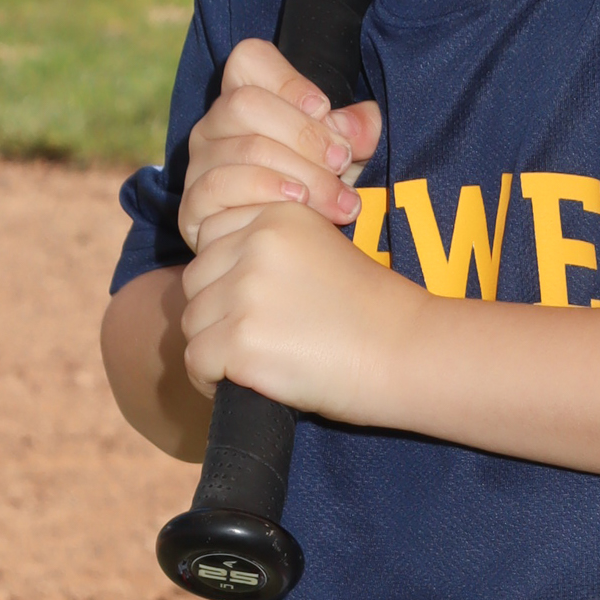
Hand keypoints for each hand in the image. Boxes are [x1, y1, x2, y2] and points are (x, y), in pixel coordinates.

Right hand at [179, 38, 382, 254]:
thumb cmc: (317, 187)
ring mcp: (199, 163)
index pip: (250, 60)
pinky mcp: (193, 205)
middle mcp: (214, 124)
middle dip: (304, 135)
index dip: (288, 81)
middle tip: (342, 164)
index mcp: (247, 97)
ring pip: (241, 149)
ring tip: (337, 199)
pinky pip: (218, 187)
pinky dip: (264, 192)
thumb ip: (356, 133)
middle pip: (245, 104)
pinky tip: (297, 205)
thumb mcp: (345, 155)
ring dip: (298, 173)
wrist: (291, 249)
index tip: (324, 109)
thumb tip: (353, 128)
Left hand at [179, 197, 416, 418]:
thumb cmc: (372, 311)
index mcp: (277, 215)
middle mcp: (255, 244)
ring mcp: (244, 292)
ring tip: (259, 362)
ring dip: (215, 346)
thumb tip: (214, 276)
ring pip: (192, 322)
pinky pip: (196, 362)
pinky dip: (211, 380)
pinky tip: (246, 384)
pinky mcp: (239, 340)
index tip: (259, 303)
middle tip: (262, 338)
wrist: (407, 352)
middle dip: (217, 312)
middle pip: (196, 281)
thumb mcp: (322, 250)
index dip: (227, 275)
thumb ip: (270, 249)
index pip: (211, 238)